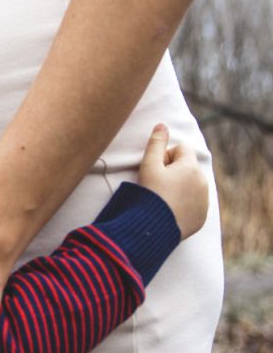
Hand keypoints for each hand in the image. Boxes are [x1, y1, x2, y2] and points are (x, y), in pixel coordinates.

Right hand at [138, 123, 208, 238]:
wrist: (154, 228)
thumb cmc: (150, 194)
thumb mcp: (148, 166)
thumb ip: (155, 143)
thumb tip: (162, 124)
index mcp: (191, 166)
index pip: (181, 148)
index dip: (165, 156)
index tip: (155, 170)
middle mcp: (202, 181)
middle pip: (187, 167)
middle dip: (174, 172)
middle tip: (156, 185)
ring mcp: (204, 200)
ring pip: (191, 185)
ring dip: (179, 187)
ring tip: (162, 199)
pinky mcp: (202, 216)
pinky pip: (194, 203)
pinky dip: (183, 203)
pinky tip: (169, 211)